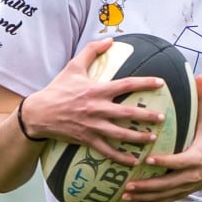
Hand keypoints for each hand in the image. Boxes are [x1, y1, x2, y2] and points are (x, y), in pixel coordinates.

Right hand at [21, 37, 165, 163]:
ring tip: (152, 138)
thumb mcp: (73, 67)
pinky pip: (107, 151)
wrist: (39, 113)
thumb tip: (110, 40)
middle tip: (162, 118)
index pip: (127, 84)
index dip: (146, 83)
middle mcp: (97, 108)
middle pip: (128, 113)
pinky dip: (121, 158)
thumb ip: (91, 51)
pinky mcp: (87, 140)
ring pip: (121, 134)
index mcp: (97, 90)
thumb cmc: (58, 89)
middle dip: (147, 116)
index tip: (161, 83)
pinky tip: (134, 161)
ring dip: (138, 138)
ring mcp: (93, 126)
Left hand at [121, 76, 201, 201]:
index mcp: (195, 159)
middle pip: (166, 184)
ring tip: (124, 197)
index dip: (165, 162)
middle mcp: (189, 177)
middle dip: (147, 186)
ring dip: (143, 198)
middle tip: (128, 185)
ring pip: (161, 196)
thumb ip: (201, 101)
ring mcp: (183, 187)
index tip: (149, 160)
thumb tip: (199, 76)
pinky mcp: (178, 193)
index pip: (178, 162)